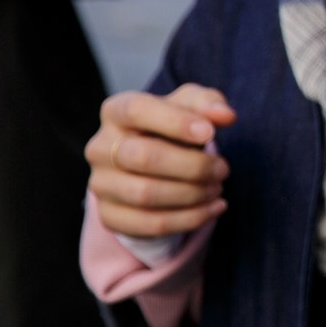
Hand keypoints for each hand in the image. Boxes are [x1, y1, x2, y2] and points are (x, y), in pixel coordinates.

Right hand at [86, 84, 234, 239]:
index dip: (176, 121)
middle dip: (193, 165)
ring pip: (146, 194)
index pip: (137, 111)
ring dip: (193, 194)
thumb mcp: (190, 106)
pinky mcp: (110, 216)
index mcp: (115, 112)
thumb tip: (225, 115)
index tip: (210, 133)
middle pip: (144, 157)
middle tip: (222, 169)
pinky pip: (150, 224)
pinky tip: (213, 209)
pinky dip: (189, 219)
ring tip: (217, 188)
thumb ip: (208, 103)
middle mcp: (100, 148)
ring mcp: (100, 184)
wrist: (152, 166)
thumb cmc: (174, 128)